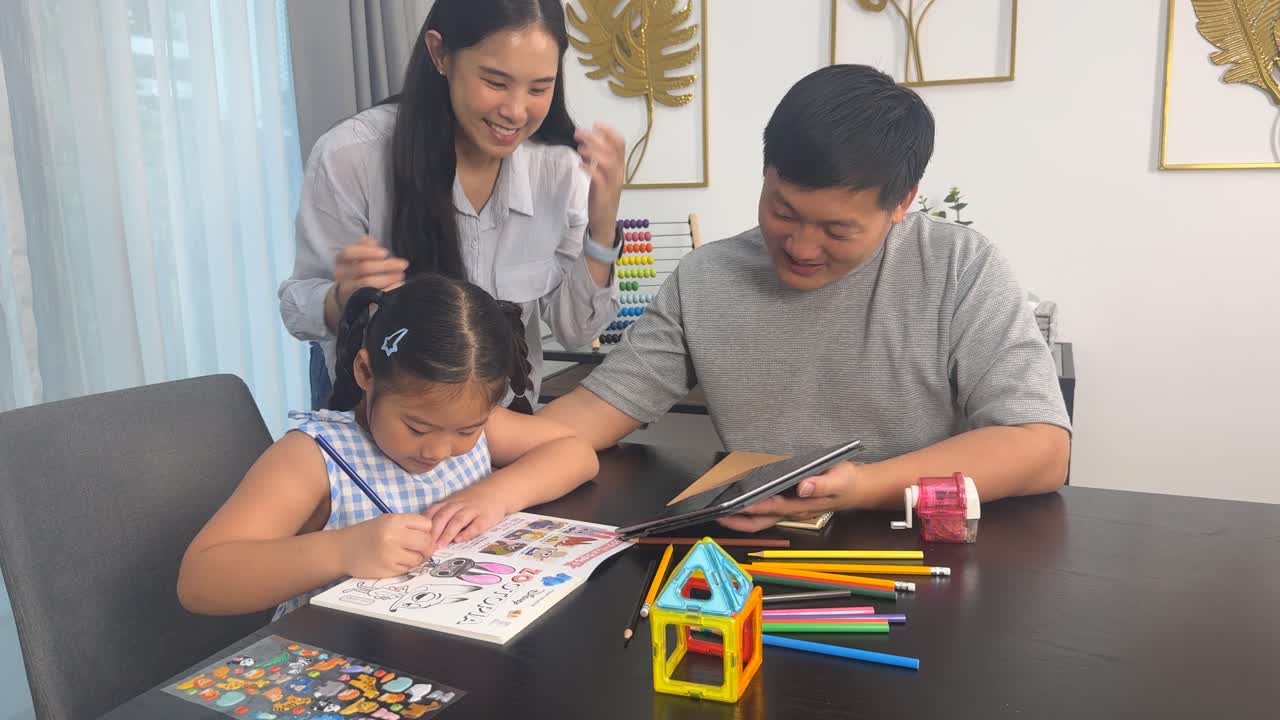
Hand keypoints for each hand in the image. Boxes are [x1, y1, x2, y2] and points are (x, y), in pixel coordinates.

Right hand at [333, 236, 407, 307]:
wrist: (345, 295)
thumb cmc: (355, 271)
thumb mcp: (356, 257)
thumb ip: (364, 247)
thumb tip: (373, 242)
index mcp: (341, 260)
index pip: (350, 253)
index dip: (368, 252)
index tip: (385, 253)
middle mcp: (341, 275)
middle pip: (363, 268)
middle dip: (386, 265)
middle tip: (402, 264)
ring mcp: (348, 290)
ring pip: (368, 283)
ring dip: (389, 278)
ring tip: (401, 275)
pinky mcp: (356, 302)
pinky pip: (374, 296)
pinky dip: (388, 290)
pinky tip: (397, 286)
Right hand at [336, 513, 433, 578]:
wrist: (343, 550)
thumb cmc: (367, 534)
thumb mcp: (387, 521)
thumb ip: (409, 525)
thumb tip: (434, 534)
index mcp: (394, 521)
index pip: (426, 525)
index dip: (427, 531)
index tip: (421, 535)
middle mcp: (393, 536)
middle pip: (426, 543)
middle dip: (426, 547)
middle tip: (420, 549)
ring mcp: (390, 554)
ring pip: (419, 558)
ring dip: (416, 558)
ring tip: (403, 554)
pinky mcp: (387, 570)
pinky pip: (407, 569)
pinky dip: (405, 567)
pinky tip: (394, 561)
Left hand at [422, 485, 510, 547]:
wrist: (497, 491)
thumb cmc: (473, 501)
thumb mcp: (456, 503)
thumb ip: (442, 514)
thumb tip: (425, 532)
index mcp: (450, 503)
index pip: (434, 512)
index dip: (425, 525)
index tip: (417, 537)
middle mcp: (459, 505)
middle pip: (444, 516)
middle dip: (434, 531)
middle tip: (427, 546)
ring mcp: (473, 510)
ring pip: (458, 520)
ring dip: (447, 533)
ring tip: (440, 546)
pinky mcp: (486, 517)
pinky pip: (476, 525)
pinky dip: (468, 532)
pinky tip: (460, 540)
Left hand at [575, 124, 624, 243]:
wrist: (604, 223)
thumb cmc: (601, 199)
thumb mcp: (600, 177)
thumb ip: (595, 163)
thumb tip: (585, 148)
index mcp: (619, 168)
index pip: (620, 144)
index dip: (609, 132)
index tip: (596, 124)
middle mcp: (618, 174)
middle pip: (611, 149)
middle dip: (595, 138)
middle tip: (579, 133)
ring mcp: (612, 184)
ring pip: (608, 161)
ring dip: (593, 152)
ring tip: (579, 149)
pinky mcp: (603, 194)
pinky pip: (599, 178)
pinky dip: (589, 169)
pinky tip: (580, 165)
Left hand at [717, 462, 861, 532]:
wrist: (856, 488)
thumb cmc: (847, 483)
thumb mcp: (840, 480)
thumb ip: (821, 484)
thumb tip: (802, 487)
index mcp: (800, 506)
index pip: (772, 508)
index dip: (754, 507)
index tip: (737, 503)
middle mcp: (790, 511)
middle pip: (758, 522)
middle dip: (736, 521)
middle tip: (716, 513)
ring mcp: (787, 509)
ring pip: (758, 519)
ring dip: (738, 516)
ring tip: (719, 508)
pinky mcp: (786, 503)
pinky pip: (763, 509)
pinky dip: (748, 507)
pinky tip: (737, 498)